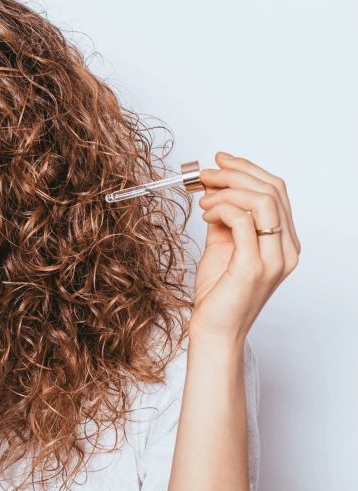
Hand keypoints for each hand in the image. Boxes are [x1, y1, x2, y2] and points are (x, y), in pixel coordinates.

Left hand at [191, 151, 301, 344]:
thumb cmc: (218, 293)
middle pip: (272, 190)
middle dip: (235, 173)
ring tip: (204, 195)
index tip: (220, 160)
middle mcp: (286, 249)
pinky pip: (243, 221)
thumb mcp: (223, 246)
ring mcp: (274, 259)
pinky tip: (206, 213)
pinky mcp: (254, 266)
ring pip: (262, 200)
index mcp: (284, 243)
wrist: (215, 329)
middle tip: (206, 172)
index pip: (276, 191)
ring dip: (228, 188)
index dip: (247, 169)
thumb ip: (225, 219)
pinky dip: (222, 208)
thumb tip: (215, 190)